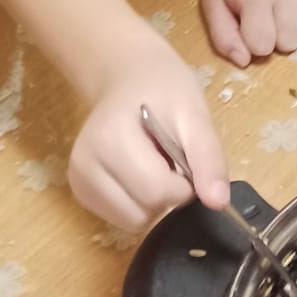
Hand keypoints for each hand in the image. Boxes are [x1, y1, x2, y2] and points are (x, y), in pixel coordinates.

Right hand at [69, 34, 228, 229]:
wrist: (129, 74)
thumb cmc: (164, 89)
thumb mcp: (195, 115)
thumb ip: (208, 159)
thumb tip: (218, 203)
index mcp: (110, 141)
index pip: (158, 193)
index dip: (184, 185)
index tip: (186, 159)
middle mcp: (84, 166)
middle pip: (143, 213)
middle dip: (168, 193)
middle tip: (170, 158)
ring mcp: (78, 181)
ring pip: (131, 222)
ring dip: (153, 201)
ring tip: (153, 162)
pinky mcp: (81, 190)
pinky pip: (120, 217)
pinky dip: (137, 202)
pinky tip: (138, 171)